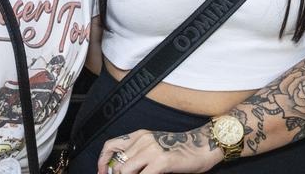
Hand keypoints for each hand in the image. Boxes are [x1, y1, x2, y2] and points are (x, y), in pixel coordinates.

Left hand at [98, 127, 220, 173]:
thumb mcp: (154, 146)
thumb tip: (120, 170)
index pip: (110, 146)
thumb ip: (138, 154)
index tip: (102, 173)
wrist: (203, 146)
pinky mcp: (161, 161)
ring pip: (125, 171)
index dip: (102, 162)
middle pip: (117, 164)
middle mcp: (143, 140)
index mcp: (139, 135)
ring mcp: (152, 150)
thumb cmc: (179, 149)